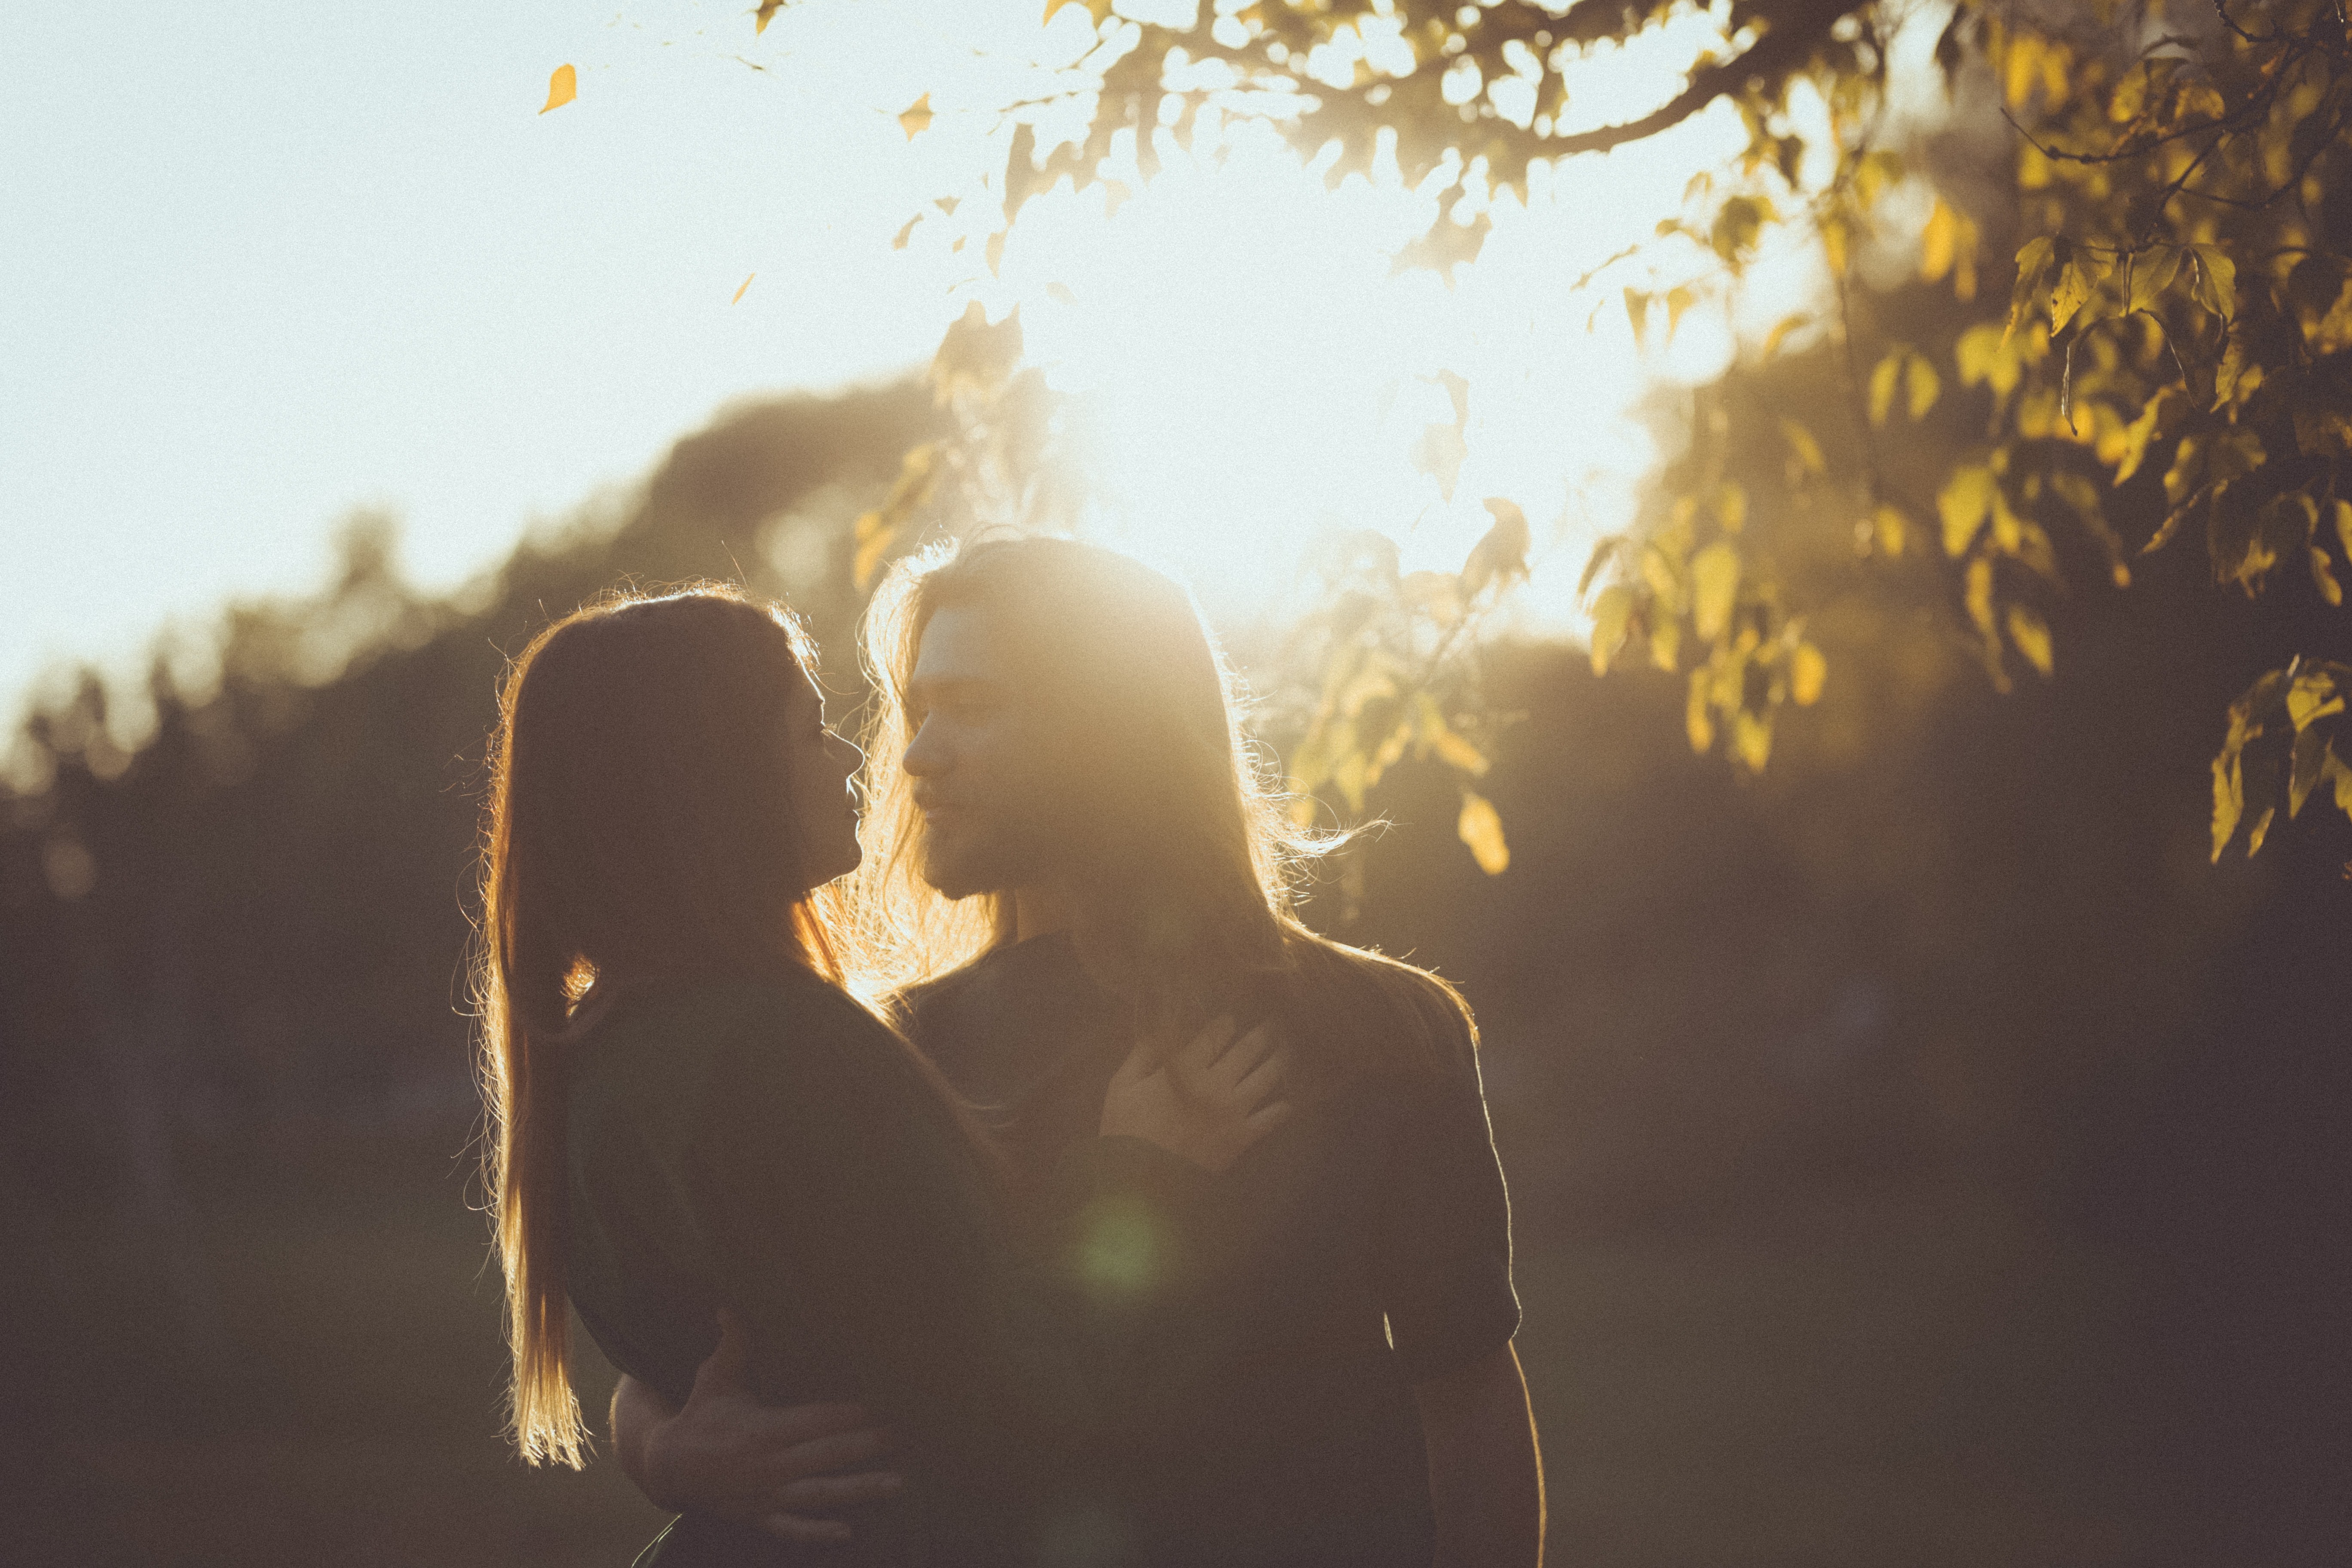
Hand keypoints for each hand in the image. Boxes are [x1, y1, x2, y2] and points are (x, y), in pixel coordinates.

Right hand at [639, 1307, 903, 1542]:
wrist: (665, 1467)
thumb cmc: (700, 1414)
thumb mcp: (714, 1376)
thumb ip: (733, 1342)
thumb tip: (729, 1304)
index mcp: (761, 1428)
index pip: (814, 1421)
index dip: (848, 1415)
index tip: (879, 1408)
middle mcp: (767, 1464)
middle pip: (826, 1456)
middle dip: (866, 1447)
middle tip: (901, 1437)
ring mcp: (764, 1495)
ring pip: (819, 1494)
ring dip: (859, 1489)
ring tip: (897, 1482)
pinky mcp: (759, 1516)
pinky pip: (792, 1529)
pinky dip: (817, 1532)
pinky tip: (848, 1531)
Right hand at [1100, 1015, 1294, 1173]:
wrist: (1141, 1183)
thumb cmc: (1125, 1133)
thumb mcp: (1121, 1087)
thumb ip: (1142, 1055)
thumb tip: (1158, 1032)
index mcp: (1185, 1069)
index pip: (1214, 1036)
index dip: (1225, 1024)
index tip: (1231, 1019)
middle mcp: (1215, 1084)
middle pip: (1247, 1050)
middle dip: (1263, 1033)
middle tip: (1276, 1021)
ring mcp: (1232, 1111)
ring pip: (1266, 1077)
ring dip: (1280, 1059)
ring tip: (1289, 1049)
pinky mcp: (1241, 1137)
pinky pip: (1270, 1119)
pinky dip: (1282, 1109)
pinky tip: (1290, 1102)